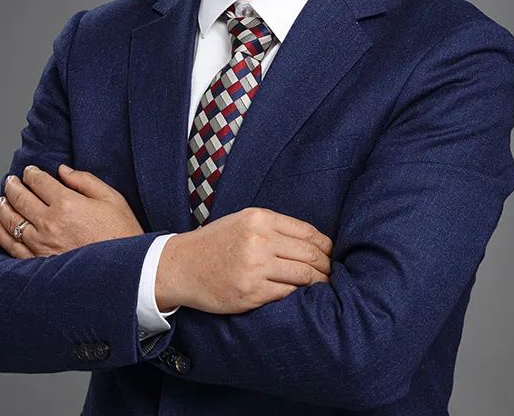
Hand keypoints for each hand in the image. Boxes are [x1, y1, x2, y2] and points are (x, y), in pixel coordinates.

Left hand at [0, 164, 144, 258]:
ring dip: (4, 207)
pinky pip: (12, 247)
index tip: (29, 171)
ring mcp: (41, 245)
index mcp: (66, 203)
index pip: (39, 182)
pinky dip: (2, 234)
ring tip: (2, 199)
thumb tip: (62, 170)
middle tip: (9, 181)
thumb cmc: (122, 233)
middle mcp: (49, 223)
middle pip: (21, 199)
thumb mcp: (111, 198)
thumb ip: (84, 180)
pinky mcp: (39, 263)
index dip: (31, 174)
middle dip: (13, 187)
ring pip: (12, 222)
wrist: (126, 270)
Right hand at [155, 207, 332, 313]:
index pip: (307, 232)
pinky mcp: (250, 293)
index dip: (325, 245)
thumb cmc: (216, 242)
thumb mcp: (244, 221)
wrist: (182, 265)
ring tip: (323, 285)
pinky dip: (299, 295)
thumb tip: (313, 242)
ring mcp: (254, 268)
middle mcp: (258, 240)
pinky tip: (303, 295)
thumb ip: (274, 227)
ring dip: (318, 282)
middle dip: (326, 265)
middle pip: (310, 254)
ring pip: (303, 276)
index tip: (330, 253)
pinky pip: (287, 294)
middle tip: (331, 272)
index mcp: (259, 219)